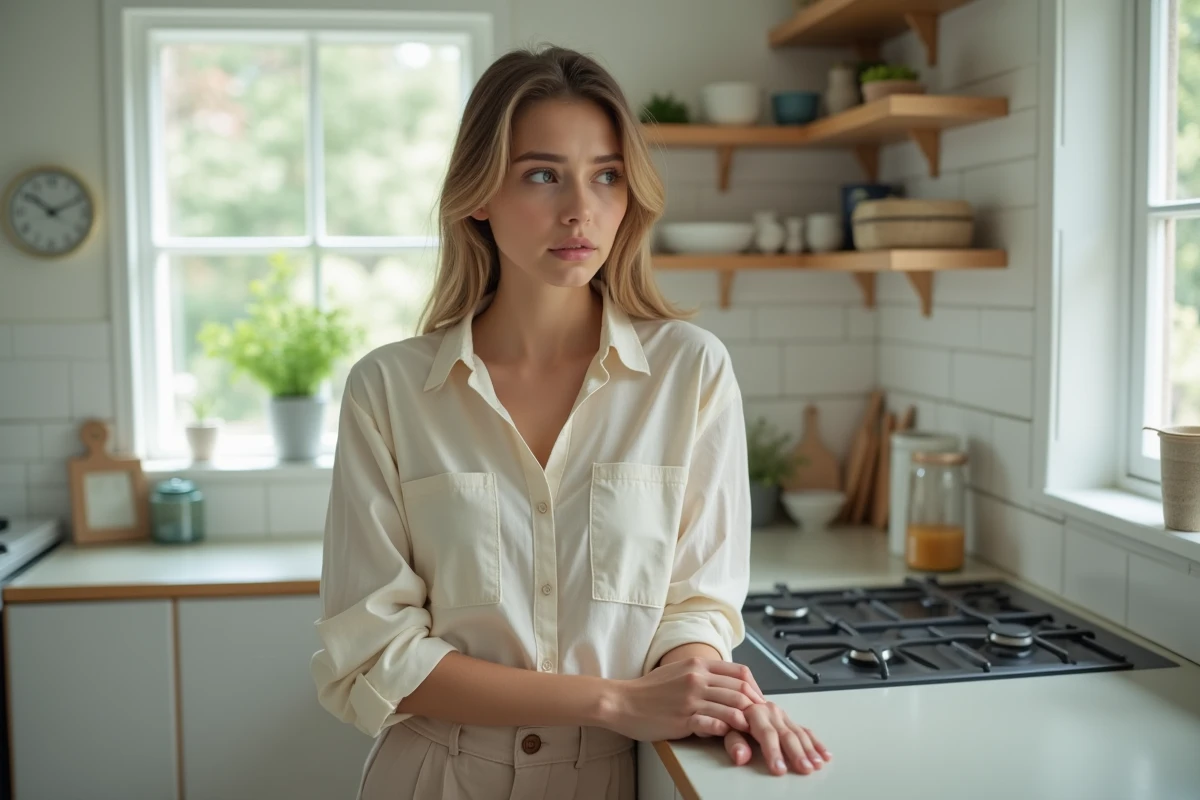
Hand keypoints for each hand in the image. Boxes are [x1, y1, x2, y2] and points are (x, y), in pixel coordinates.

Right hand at [602, 657, 766, 741]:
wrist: (622, 701)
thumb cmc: (648, 690)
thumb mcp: (678, 671)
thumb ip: (702, 674)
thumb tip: (725, 683)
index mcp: (697, 664)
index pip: (740, 672)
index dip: (755, 687)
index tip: (759, 701)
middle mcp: (696, 678)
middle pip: (740, 690)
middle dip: (756, 707)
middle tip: (763, 719)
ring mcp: (691, 699)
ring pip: (732, 707)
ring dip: (746, 720)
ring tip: (754, 730)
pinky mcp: (683, 718)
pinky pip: (713, 723)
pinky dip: (726, 729)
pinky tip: (731, 734)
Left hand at [696, 699, 831, 775]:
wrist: (733, 699)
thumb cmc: (728, 718)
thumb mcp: (725, 730)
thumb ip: (733, 743)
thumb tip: (740, 756)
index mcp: (755, 712)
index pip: (766, 734)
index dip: (773, 752)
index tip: (779, 769)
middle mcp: (771, 712)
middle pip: (786, 734)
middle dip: (797, 753)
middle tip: (805, 768)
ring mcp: (782, 715)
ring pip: (799, 733)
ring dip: (809, 749)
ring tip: (816, 764)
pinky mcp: (788, 720)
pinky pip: (805, 731)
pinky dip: (815, 743)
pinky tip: (824, 754)